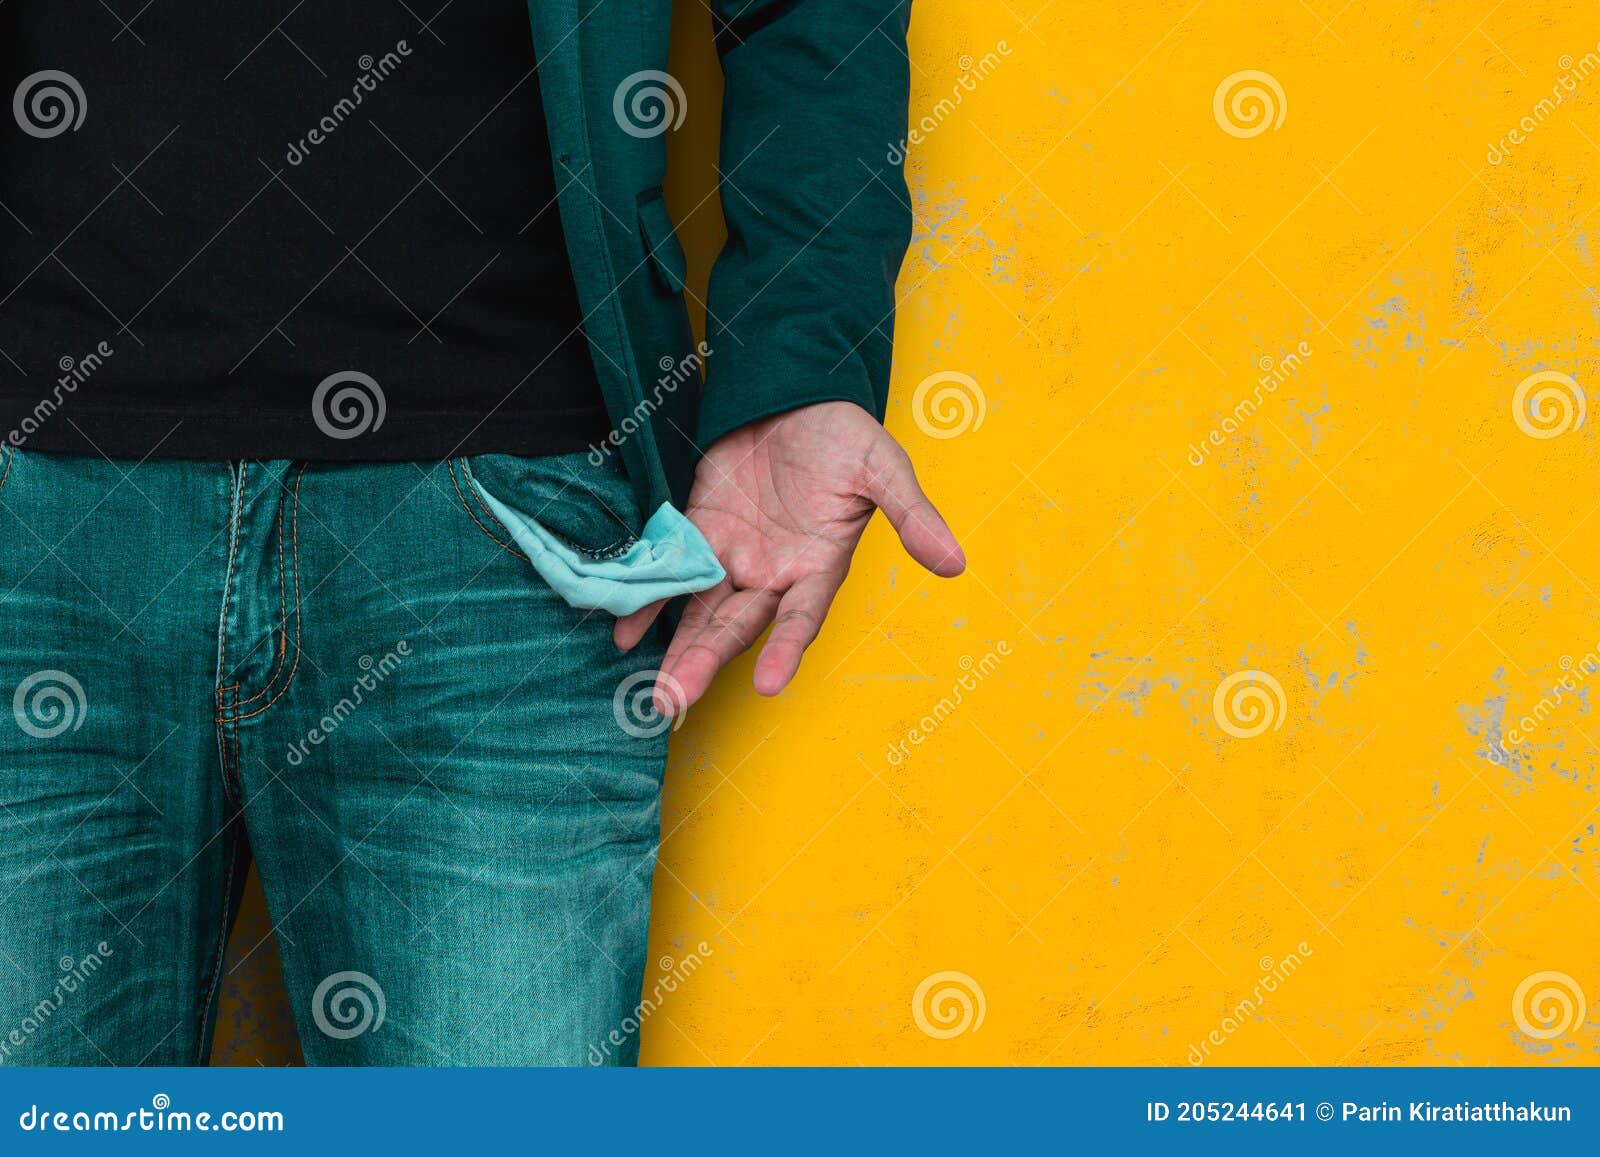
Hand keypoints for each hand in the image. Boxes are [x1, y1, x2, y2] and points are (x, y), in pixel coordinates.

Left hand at [613, 400, 964, 713]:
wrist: (794, 390)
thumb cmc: (842, 433)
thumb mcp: (882, 467)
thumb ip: (912, 517)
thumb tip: (956, 564)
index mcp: (819, 566)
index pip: (802, 617)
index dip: (786, 649)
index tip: (769, 685)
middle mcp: (774, 574)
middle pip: (737, 628)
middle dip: (706, 663)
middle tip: (675, 700)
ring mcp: (734, 557)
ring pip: (701, 614)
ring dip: (676, 651)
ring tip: (655, 691)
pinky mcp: (699, 532)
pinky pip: (672, 576)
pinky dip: (649, 603)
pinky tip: (624, 632)